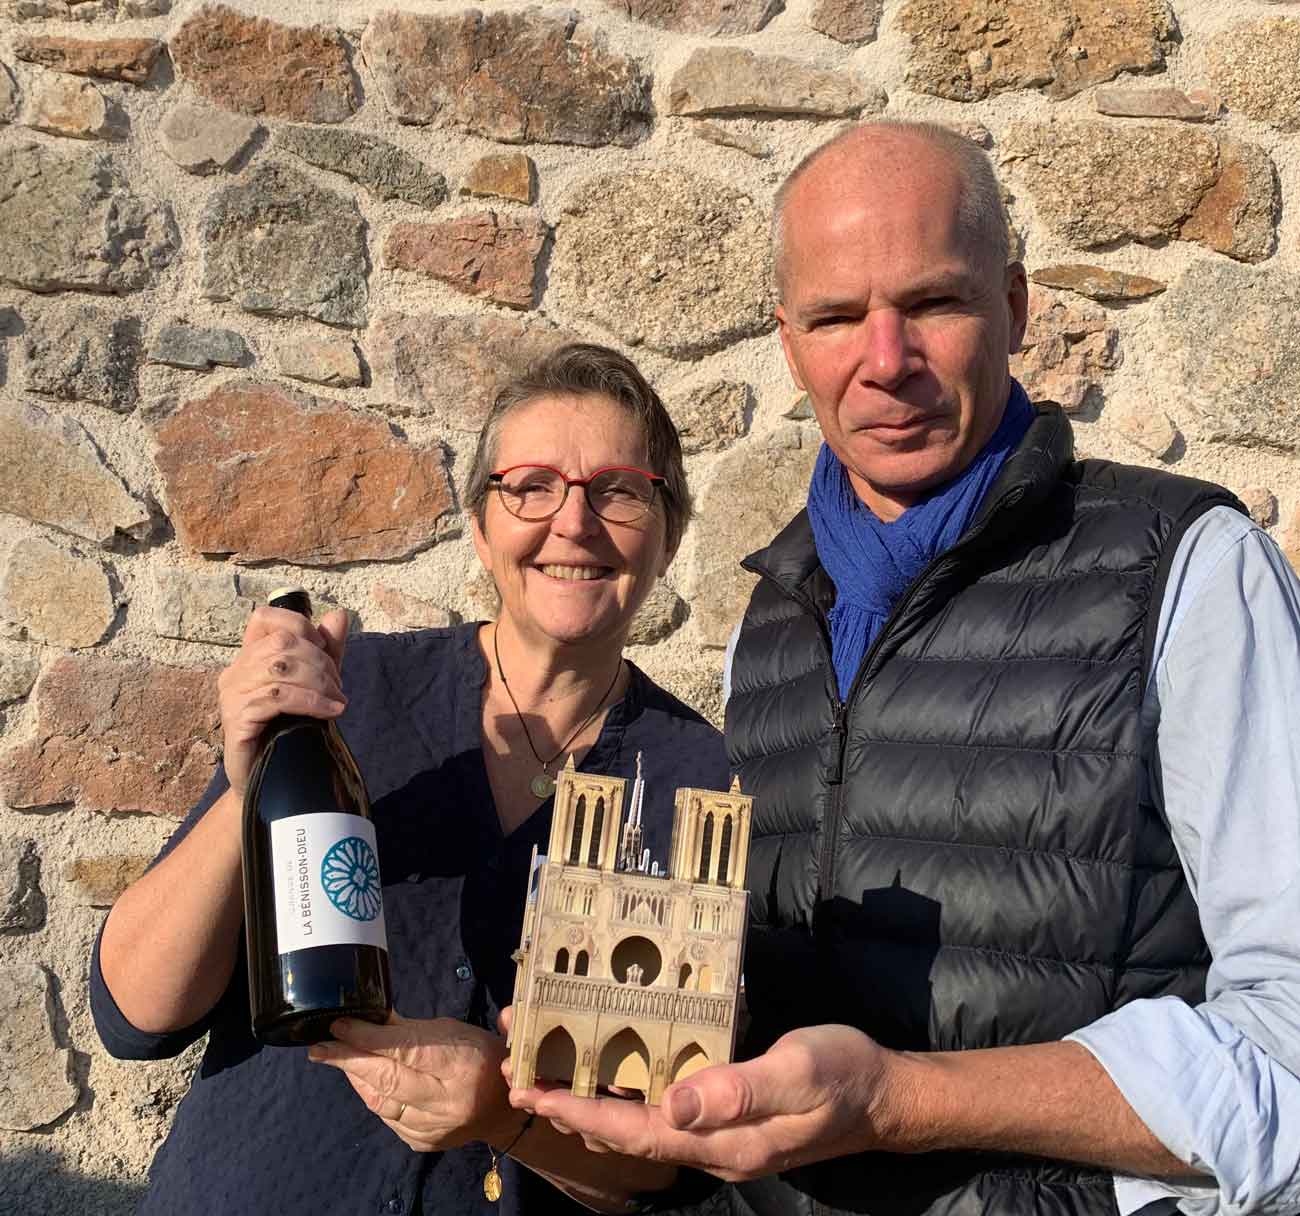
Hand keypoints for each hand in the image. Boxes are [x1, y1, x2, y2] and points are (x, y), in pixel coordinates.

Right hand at [217, 604, 348, 796]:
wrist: (269, 782)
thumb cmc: (289, 731)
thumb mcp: (315, 684)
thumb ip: (326, 651)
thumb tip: (338, 615)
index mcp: (249, 658)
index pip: (265, 617)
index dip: (299, 624)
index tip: (325, 649)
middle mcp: (235, 672)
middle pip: (282, 644)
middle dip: (320, 662)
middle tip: (338, 687)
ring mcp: (232, 695)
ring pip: (280, 669)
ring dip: (319, 683)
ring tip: (337, 701)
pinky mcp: (237, 719)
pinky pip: (275, 698)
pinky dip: (309, 702)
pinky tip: (330, 712)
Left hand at [309, 1013, 520, 1152]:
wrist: (503, 1108)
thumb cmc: (480, 1057)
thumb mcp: (453, 1031)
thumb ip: (411, 1030)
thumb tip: (370, 1019)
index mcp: (462, 1064)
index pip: (407, 1050)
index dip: (369, 1038)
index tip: (340, 1026)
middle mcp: (448, 1101)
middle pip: (389, 1079)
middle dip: (349, 1060)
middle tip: (320, 1047)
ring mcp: (435, 1127)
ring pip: (382, 1102)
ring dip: (356, 1077)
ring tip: (336, 1057)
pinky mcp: (423, 1142)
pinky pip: (387, 1118)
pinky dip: (373, 1096)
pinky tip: (364, 1080)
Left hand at [508, 1024, 896, 1180]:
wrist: (885, 1094)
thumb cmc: (844, 1076)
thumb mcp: (796, 1074)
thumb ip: (737, 1091)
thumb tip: (672, 1107)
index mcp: (721, 1141)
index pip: (634, 1133)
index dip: (580, 1113)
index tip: (531, 1092)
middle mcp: (711, 1143)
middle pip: (625, 1130)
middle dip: (569, 1103)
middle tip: (519, 1071)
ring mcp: (718, 1131)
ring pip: (639, 1118)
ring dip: (590, 1095)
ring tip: (547, 1066)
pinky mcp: (726, 1110)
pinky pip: (663, 1104)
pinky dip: (627, 1086)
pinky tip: (612, 1064)